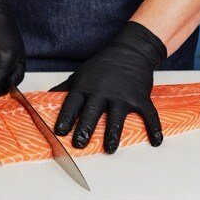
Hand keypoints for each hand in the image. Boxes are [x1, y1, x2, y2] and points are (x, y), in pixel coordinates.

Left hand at [52, 21, 166, 152]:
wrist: (131, 51)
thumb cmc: (103, 65)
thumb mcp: (80, 73)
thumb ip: (64, 89)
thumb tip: (44, 100)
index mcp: (86, 86)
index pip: (72, 104)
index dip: (65, 118)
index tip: (60, 132)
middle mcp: (103, 91)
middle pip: (92, 112)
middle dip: (85, 129)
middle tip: (80, 143)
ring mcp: (123, 95)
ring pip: (117, 117)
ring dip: (113, 134)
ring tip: (110, 148)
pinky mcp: (140, 98)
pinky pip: (149, 115)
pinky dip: (154, 128)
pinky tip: (155, 141)